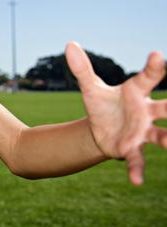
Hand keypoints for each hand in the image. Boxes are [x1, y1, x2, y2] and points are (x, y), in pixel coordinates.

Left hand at [66, 42, 166, 184]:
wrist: (100, 129)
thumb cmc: (102, 105)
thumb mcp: (90, 88)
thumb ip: (82, 69)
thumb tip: (69, 44)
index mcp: (137, 92)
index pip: (148, 78)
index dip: (154, 67)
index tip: (157, 56)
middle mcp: (146, 111)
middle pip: (166, 107)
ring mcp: (143, 132)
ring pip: (162, 136)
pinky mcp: (133, 149)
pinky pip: (138, 160)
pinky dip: (137, 170)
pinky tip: (136, 182)